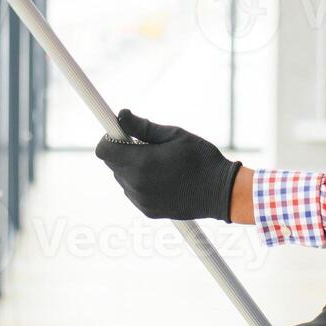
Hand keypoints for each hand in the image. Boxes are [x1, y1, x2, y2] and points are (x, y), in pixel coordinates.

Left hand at [93, 110, 241, 222]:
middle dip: (122, 152)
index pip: (104, 151)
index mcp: (142, 162)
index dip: (109, 139)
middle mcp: (137, 184)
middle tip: (145, 146)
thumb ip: (143, 127)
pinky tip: (161, 178)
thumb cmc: (201, 158)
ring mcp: (141, 200)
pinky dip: (139, 183)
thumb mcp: (174, 135)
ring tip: (158, 163)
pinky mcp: (147, 210)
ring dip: (131, 168)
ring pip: (122, 178)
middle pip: (112, 164)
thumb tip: (121, 115)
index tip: (120, 134)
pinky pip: (132, 192)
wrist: (221, 192)